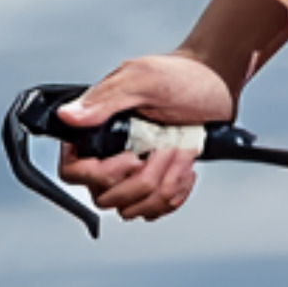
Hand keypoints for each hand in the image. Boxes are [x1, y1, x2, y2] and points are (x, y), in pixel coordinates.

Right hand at [57, 53, 236, 222]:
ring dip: (163, 184)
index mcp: (97, 127)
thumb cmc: (184, 77)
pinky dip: (175, 194)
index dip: (100, 175)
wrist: (219, 86)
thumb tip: (68, 116)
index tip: (131, 159)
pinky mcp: (155, 181)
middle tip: (165, 149)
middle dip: (143, 179)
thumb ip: (105, 100)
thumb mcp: (143, 80)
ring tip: (179, 154)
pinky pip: (154, 209)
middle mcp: (109, 152)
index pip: (73, 172)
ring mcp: (132, 171)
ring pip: (131, 208)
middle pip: (103, 196)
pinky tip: (185, 169)